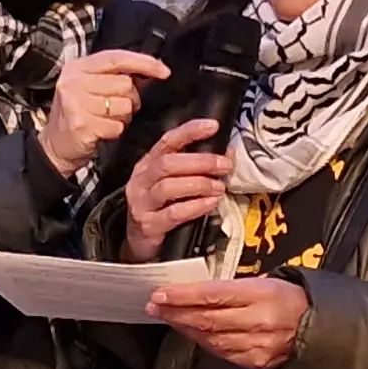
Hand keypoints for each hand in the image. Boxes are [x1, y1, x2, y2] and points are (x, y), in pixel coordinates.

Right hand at [37, 47, 166, 173]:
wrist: (55, 146)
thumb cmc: (77, 116)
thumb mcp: (91, 88)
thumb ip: (117, 77)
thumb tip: (152, 70)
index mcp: (77, 67)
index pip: (116, 58)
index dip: (143, 62)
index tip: (163, 71)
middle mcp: (74, 82)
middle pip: (125, 84)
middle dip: (130, 99)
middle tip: (116, 108)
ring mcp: (76, 103)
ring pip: (124, 106)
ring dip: (123, 117)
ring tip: (106, 119)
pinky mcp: (82, 124)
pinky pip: (117, 126)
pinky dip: (115, 131)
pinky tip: (102, 131)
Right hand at [123, 120, 233, 261]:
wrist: (140, 241)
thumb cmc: (161, 207)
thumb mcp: (174, 182)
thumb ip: (196, 167)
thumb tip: (227, 154)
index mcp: (148, 163)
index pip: (168, 140)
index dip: (190, 131)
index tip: (213, 126)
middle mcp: (141, 180)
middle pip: (168, 163)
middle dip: (201, 162)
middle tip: (225, 166)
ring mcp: (142, 202)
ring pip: (168, 187)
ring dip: (199, 184)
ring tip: (219, 187)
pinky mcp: (148, 224)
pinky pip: (174, 213)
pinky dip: (196, 206)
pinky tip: (211, 203)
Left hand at [151, 275, 308, 368]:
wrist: (322, 329)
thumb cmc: (295, 301)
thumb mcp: (268, 281)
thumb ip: (233, 289)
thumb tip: (198, 292)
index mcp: (263, 294)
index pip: (212, 295)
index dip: (182, 296)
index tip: (161, 294)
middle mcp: (259, 320)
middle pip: (206, 318)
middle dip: (176, 312)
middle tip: (156, 306)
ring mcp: (257, 344)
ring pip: (210, 338)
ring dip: (185, 328)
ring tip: (170, 318)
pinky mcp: (256, 362)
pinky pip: (222, 352)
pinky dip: (203, 342)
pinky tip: (193, 333)